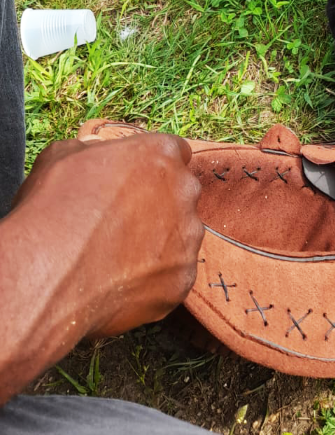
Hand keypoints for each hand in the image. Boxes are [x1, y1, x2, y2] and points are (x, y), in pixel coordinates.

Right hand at [12, 133, 203, 336]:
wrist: (47, 275)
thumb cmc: (51, 209)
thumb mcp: (62, 156)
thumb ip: (94, 151)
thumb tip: (96, 154)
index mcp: (161, 154)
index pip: (173, 152)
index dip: (152, 167)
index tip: (134, 182)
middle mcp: (184, 191)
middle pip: (181, 193)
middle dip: (159, 204)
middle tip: (121, 222)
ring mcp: (188, 237)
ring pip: (180, 236)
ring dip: (158, 243)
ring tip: (116, 259)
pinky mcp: (182, 278)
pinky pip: (173, 276)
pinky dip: (153, 280)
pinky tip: (120, 283)